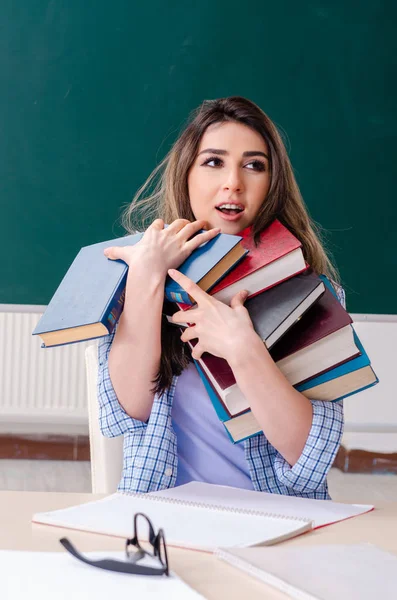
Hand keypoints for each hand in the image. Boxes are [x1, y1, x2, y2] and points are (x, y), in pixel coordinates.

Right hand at [103, 219, 220, 277]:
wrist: (147, 269)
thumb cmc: (137, 262)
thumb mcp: (125, 254)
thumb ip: (116, 251)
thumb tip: (105, 252)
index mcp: (152, 232)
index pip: (159, 224)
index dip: (162, 226)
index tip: (163, 228)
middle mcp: (166, 233)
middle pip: (177, 223)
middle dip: (182, 223)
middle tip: (187, 225)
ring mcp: (176, 240)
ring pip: (190, 227)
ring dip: (198, 224)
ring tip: (203, 222)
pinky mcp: (185, 248)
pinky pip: (200, 238)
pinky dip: (209, 234)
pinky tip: (217, 231)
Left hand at [169, 269, 257, 362]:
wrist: (240, 345)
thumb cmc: (241, 327)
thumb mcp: (240, 311)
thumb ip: (237, 302)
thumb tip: (243, 293)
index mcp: (209, 304)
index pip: (191, 288)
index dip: (179, 278)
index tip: (171, 272)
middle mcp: (201, 316)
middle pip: (180, 315)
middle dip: (177, 318)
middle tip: (178, 319)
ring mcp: (200, 331)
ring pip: (185, 334)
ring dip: (185, 336)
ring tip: (186, 338)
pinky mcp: (202, 344)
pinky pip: (195, 350)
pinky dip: (197, 353)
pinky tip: (198, 354)